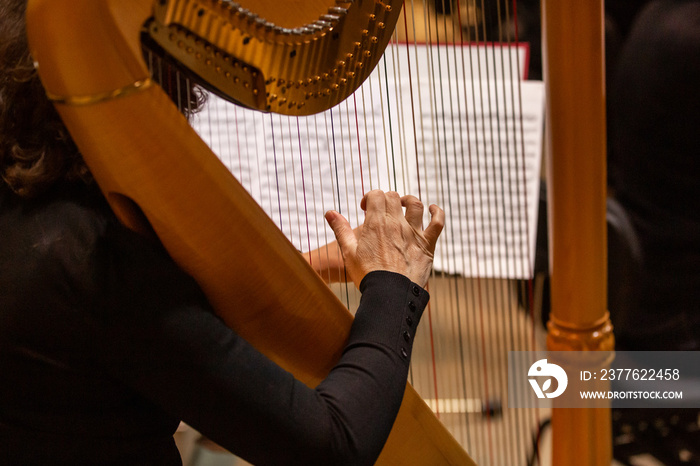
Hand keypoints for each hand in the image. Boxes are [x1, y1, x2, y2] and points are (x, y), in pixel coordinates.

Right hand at [324, 190, 444, 287]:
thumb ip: (340, 229)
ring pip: (415, 205)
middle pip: (393, 198)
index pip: (376, 195)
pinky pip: (437, 223)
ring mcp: (414, 233)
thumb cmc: (367, 275)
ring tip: (403, 204)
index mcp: (376, 223)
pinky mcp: (427, 244)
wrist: (389, 294)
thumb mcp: (348, 251)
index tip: (365, 208)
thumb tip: (330, 213)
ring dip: (409, 200)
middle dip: (385, 199)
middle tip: (380, 210)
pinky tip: (432, 209)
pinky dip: (437, 212)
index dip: (369, 197)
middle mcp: (396, 223)